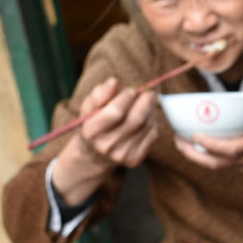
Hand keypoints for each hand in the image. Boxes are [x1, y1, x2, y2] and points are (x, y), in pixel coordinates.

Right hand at [53, 77, 157, 203]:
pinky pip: (152, 135)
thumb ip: (100, 93)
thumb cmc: (94, 122)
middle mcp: (106, 146)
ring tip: (144, 105)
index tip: (132, 90)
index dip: (127, 97)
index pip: (116, 112)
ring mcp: (121, 155)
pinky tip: (145, 119)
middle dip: (145, 101)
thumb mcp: (90, 107)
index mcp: (91, 131)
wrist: (95, 154)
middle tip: (148, 92)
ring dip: (149, 111)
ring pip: (147, 125)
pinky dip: (152, 123)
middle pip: (136, 119)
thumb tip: (114, 82)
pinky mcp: (134, 160)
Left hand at [174, 72, 242, 181]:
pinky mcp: (239, 168)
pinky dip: (204, 157)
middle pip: (214, 163)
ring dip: (195, 156)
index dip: (212, 145)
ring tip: (180, 143)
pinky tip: (195, 146)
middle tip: (177, 139)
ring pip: (213, 166)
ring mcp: (241, 166)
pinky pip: (218, 165)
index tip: (195, 135)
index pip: (230, 150)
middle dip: (193, 153)